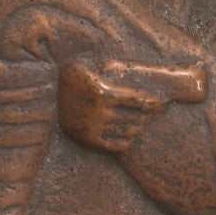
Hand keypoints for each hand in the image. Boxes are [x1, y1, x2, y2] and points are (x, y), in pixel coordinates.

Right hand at [57, 58, 206, 154]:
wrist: (54, 90)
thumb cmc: (82, 75)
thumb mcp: (99, 70)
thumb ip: (121, 70)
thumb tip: (156, 69)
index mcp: (103, 92)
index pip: (138, 101)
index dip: (152, 103)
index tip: (161, 103)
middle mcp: (98, 111)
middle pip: (135, 118)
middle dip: (148, 116)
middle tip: (156, 113)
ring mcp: (93, 127)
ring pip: (127, 132)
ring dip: (138, 128)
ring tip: (142, 123)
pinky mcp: (89, 140)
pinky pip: (116, 145)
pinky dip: (126, 142)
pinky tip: (129, 136)